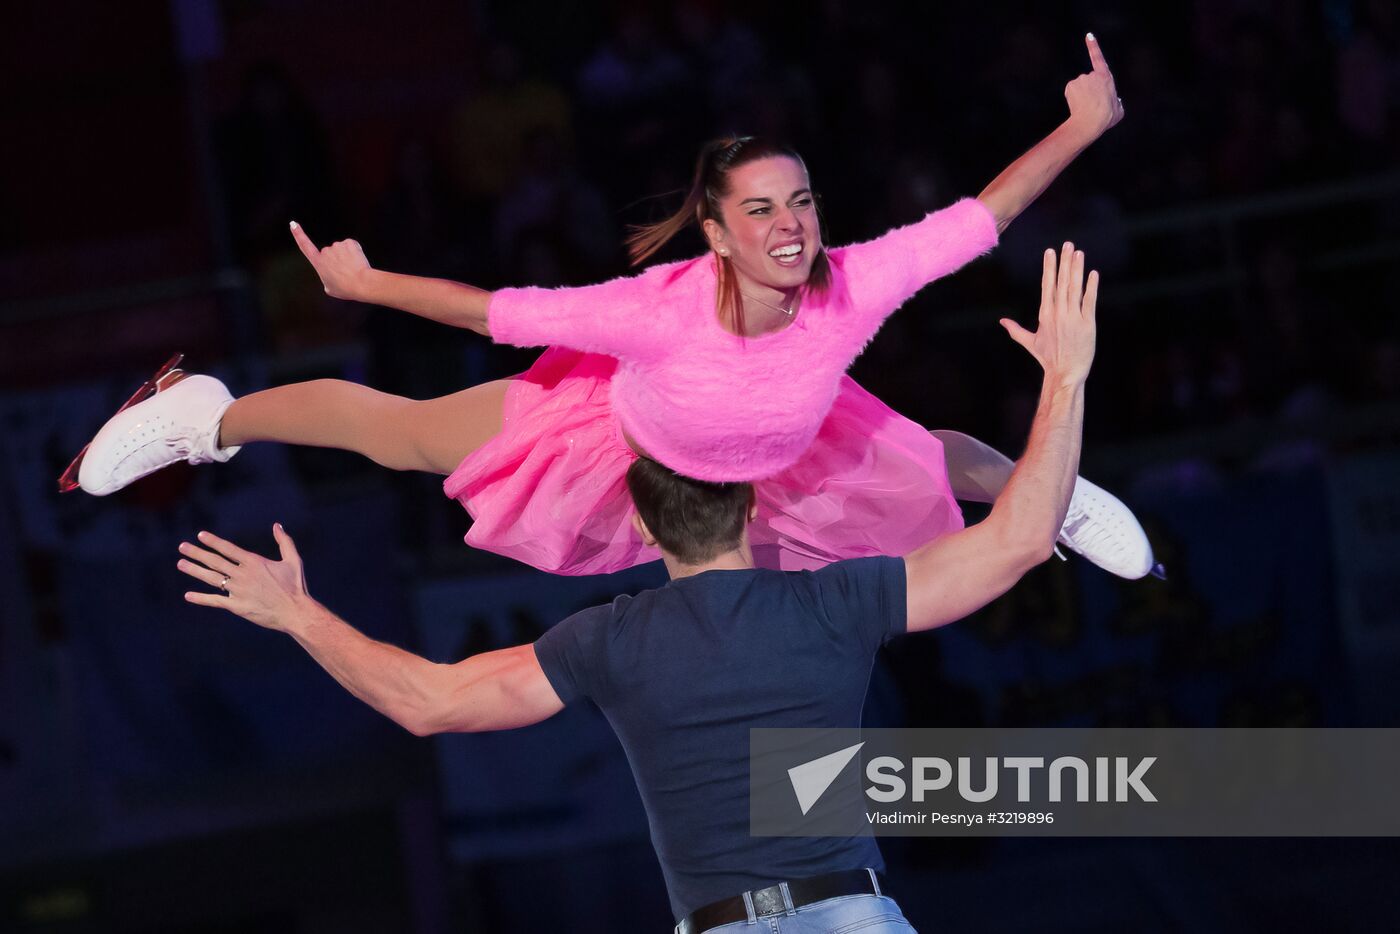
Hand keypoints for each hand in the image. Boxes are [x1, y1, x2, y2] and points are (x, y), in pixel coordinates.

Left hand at [178, 525, 310, 632]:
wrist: (295, 611)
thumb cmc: (296, 586)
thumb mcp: (293, 560)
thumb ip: (284, 541)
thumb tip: (277, 525)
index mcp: (254, 562)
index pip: (228, 549)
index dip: (213, 541)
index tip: (200, 535)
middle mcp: (243, 574)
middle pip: (215, 561)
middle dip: (197, 553)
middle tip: (182, 547)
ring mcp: (238, 590)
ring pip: (211, 578)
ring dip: (194, 570)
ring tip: (181, 563)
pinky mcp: (237, 606)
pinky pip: (215, 601)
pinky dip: (201, 598)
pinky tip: (188, 595)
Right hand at [290, 221, 372, 300]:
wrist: (362, 283)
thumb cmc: (346, 288)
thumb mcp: (330, 288)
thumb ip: (327, 277)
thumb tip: (331, 273)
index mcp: (318, 262)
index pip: (305, 246)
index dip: (298, 234)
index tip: (293, 224)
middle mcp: (325, 251)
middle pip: (331, 253)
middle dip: (338, 261)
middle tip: (346, 273)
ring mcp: (337, 246)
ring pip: (342, 250)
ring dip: (348, 257)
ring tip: (353, 269)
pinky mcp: (349, 242)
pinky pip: (352, 246)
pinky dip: (356, 253)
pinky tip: (358, 262)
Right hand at [1000, 242, 1097, 386]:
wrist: (1065, 373)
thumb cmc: (1048, 359)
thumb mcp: (1030, 342)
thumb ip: (1016, 329)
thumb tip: (1001, 321)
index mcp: (1045, 315)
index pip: (1047, 286)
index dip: (1049, 268)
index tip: (1049, 252)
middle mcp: (1058, 314)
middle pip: (1061, 282)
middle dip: (1063, 262)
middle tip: (1067, 244)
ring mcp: (1073, 318)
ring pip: (1075, 289)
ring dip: (1077, 269)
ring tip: (1078, 253)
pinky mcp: (1087, 324)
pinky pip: (1089, 301)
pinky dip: (1091, 287)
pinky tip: (1093, 274)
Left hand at [1064, 33, 1123, 139]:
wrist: (1089, 121)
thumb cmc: (1105, 117)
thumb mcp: (1119, 109)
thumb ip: (1117, 102)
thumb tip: (1116, 102)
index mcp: (1106, 77)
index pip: (1098, 58)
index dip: (1093, 46)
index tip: (1088, 36)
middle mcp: (1092, 75)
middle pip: (1089, 81)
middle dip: (1090, 91)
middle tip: (1094, 104)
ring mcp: (1080, 79)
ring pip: (1080, 87)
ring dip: (1082, 95)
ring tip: (1087, 106)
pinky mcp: (1070, 86)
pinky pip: (1072, 91)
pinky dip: (1074, 98)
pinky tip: (1078, 106)